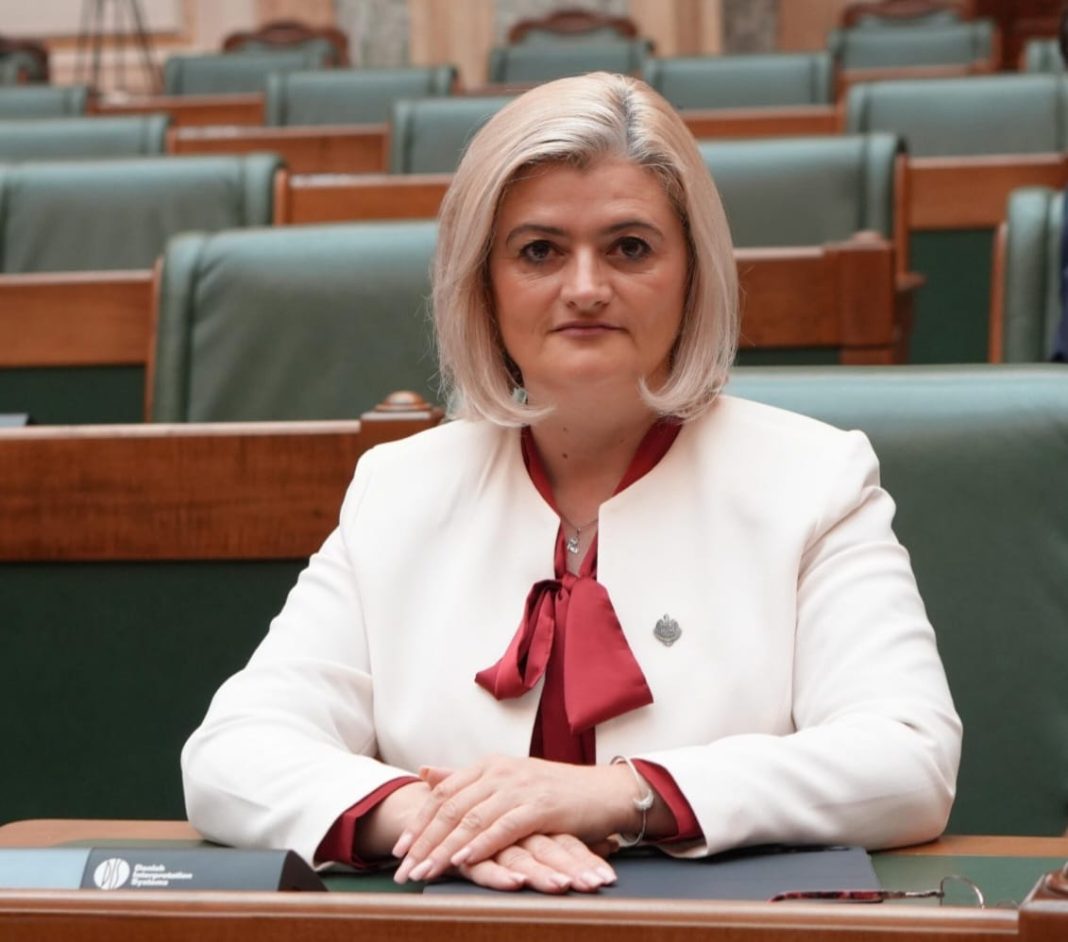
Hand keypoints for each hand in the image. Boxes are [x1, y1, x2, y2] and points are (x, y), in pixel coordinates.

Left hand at [391, 756, 638, 884]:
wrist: (604, 792)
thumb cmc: (556, 791)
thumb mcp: (507, 780)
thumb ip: (465, 778)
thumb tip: (425, 772)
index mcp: (489, 765)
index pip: (443, 793)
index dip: (419, 821)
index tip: (398, 849)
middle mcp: (500, 771)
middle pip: (451, 807)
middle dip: (423, 841)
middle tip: (403, 869)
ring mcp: (520, 787)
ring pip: (472, 818)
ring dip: (444, 848)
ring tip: (424, 872)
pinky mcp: (541, 806)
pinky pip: (504, 826)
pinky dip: (481, 844)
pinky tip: (464, 859)